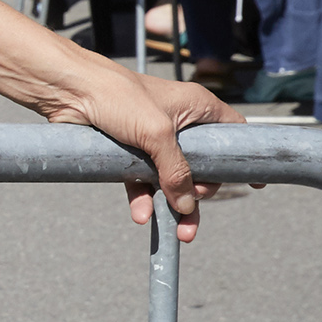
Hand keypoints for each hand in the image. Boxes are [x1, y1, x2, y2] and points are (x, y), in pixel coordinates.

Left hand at [42, 61, 244, 241]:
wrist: (67, 90)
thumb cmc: (117, 96)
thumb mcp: (156, 134)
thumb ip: (176, 170)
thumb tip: (189, 204)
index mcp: (197, 108)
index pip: (232, 133)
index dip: (242, 157)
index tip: (254, 182)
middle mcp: (178, 123)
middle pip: (202, 164)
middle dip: (201, 191)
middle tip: (193, 203)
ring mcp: (151, 138)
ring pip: (171, 178)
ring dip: (174, 205)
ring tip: (179, 231)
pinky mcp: (126, 150)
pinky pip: (141, 180)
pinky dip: (143, 198)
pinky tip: (142, 214)